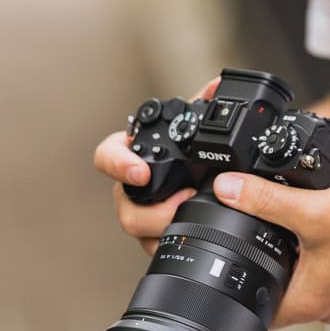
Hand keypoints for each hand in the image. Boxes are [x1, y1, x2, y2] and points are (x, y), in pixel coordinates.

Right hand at [93, 77, 220, 256]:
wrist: (212, 180)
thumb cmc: (194, 149)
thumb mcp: (199, 126)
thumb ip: (206, 103)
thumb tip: (219, 85)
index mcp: (137, 153)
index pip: (108, 155)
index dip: (117, 163)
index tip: (141, 173)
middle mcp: (133, 183)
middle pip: (123, 203)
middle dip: (151, 209)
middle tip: (184, 200)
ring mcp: (141, 210)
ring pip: (136, 228)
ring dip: (162, 226)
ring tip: (192, 215)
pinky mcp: (154, 234)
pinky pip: (152, 246)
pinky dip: (169, 243)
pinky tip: (190, 235)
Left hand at [212, 171, 329, 326]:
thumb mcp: (315, 209)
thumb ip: (267, 199)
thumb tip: (227, 189)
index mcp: (306, 302)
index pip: (252, 307)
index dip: (233, 283)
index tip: (220, 257)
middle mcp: (321, 306)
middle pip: (273, 291)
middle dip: (259, 262)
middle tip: (246, 232)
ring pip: (296, 278)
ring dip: (286, 254)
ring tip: (279, 226)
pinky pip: (319, 270)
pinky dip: (310, 251)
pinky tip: (312, 227)